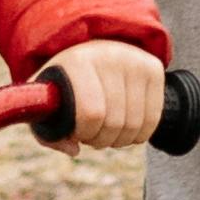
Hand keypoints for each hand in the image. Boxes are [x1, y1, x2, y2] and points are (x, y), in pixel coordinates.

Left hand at [39, 40, 167, 151]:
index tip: (76, 132)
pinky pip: (152, 119)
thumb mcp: (46, 102)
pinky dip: (138, 134)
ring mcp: (135, 61)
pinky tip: (124, 128)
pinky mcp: (153, 69)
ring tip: (106, 131)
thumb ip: (48, 134)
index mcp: (78, 61)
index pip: (91, 113)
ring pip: (135, 125)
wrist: (90, 48)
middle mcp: (110, 56)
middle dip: (100, 139)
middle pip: (115, 122)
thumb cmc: (64, 82)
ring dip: (119, 140)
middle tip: (91, 135)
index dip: (84, 133)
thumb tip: (75, 150)